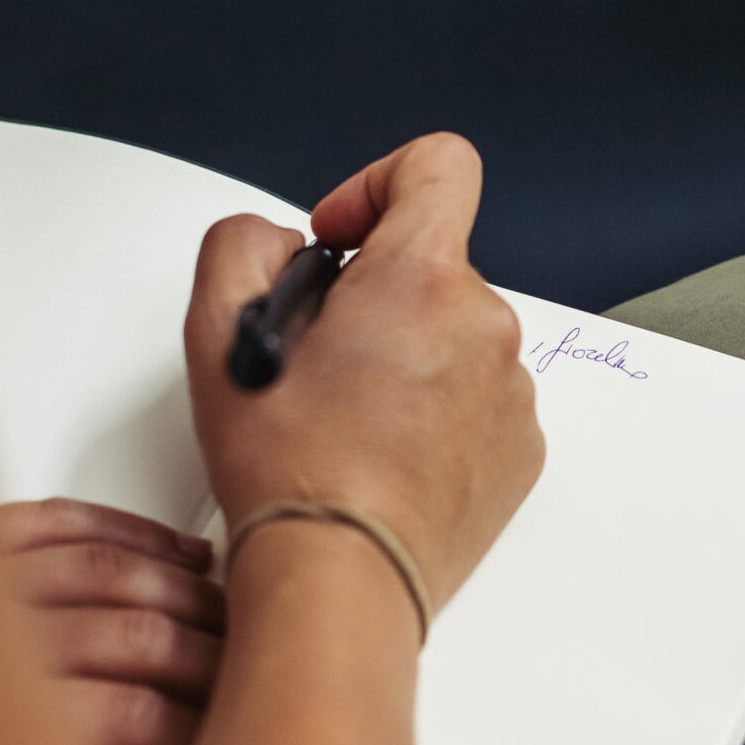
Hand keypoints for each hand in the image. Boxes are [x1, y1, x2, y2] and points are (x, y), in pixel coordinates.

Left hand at [0, 499, 223, 744]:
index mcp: (6, 731)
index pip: (134, 719)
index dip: (199, 728)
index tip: (230, 742)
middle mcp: (1, 651)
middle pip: (138, 642)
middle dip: (210, 657)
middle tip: (248, 676)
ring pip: (113, 575)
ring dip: (186, 592)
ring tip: (224, 612)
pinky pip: (66, 520)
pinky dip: (130, 533)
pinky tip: (172, 553)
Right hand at [183, 134, 545, 618]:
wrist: (343, 579)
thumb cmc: (292, 472)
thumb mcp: (220, 335)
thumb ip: (244, 246)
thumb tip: (287, 243)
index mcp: (423, 280)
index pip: (438, 165)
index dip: (378, 184)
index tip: (342, 237)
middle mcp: (487, 324)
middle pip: (433, 265)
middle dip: (376, 294)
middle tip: (322, 359)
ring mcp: (514, 387)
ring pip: (455, 333)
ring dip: (409, 354)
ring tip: (352, 416)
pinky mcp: (524, 444)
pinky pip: (479, 394)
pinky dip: (439, 408)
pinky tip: (389, 451)